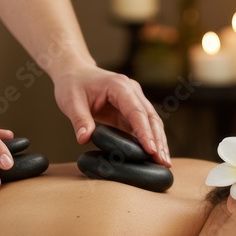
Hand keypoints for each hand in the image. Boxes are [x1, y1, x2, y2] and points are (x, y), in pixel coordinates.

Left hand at [52, 63, 170, 166]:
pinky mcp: (131, 109)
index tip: (151, 150)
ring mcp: (134, 99)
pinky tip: (152, 156)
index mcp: (119, 87)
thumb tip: (84, 139)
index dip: (144, 132)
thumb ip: (79, 120)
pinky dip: (149, 140)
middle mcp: (132, 91)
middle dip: (158, 140)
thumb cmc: (73, 85)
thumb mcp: (71, 102)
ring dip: (158, 142)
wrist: (75, 72)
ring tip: (163, 163)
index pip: (136, 112)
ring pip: (152, 122)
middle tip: (163, 162)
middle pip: (150, 117)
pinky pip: (143, 126)